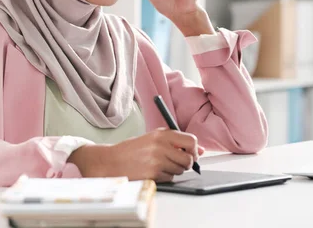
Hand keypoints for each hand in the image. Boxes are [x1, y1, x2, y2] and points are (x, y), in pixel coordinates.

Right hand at [69, 128, 204, 181]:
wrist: (111, 161)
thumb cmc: (132, 150)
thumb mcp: (153, 139)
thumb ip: (176, 142)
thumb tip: (201, 151)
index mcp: (162, 133)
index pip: (191, 140)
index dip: (194, 150)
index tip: (191, 154)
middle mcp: (161, 145)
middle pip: (189, 158)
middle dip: (187, 163)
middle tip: (177, 163)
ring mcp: (157, 159)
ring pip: (180, 169)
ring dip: (174, 170)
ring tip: (160, 165)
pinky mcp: (153, 173)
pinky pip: (170, 178)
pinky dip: (166, 177)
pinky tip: (154, 171)